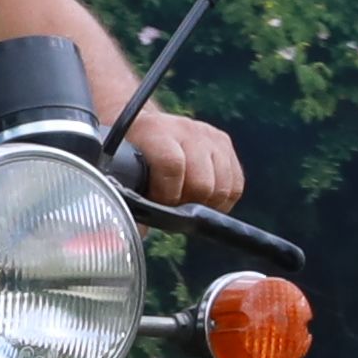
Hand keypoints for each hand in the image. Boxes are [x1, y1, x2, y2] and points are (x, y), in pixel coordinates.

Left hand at [125, 107, 245, 206]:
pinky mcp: (224, 143)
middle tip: (174, 206)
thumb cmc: (130, 155)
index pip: (172, 165)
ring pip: (223, 187)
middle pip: (203, 183)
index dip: (167, 195)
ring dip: (206, 204)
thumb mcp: (121, 170)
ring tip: (188, 203)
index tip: (159, 205)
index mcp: (156, 132)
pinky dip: (222, 200)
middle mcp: (186, 130)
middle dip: (188, 204)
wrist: (143, 124)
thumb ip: (127, 200)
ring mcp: (209, 135)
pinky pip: (236, 185)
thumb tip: (130, 232)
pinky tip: (204, 200)